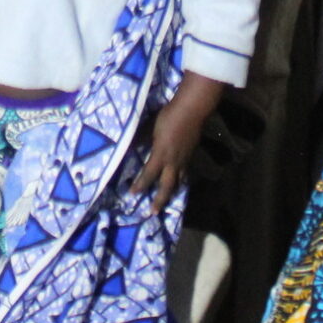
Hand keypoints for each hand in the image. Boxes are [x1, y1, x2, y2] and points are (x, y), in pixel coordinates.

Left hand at [129, 72, 223, 212]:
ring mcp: (184, 159)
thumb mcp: (150, 127)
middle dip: (160, 200)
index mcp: (161, 155)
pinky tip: (180, 182)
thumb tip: (131, 147)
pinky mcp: (191, 155)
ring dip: (173, 192)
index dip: (140, 185)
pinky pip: (186, 173)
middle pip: (167, 186)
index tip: (133, 194)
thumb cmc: (169, 116)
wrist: (192, 110)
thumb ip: (141, 139)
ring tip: (168, 201)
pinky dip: (182, 180)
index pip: (148, 175)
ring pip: (179, 182)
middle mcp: (173, 162)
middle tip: (154, 212)